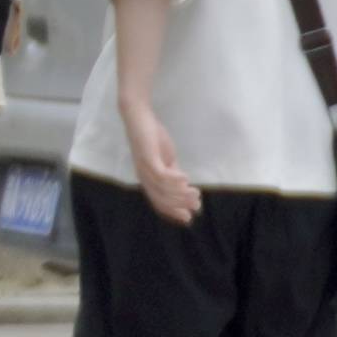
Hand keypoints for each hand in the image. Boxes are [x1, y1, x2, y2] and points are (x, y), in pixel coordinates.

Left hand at [127, 100, 200, 226]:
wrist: (140, 118)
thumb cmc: (153, 139)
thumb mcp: (166, 159)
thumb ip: (173, 173)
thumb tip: (186, 187)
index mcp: (147, 179)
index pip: (158, 202)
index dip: (173, 212)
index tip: (188, 218)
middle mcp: (144, 176)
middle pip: (161, 199)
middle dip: (179, 206)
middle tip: (197, 206)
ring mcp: (145, 168)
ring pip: (162, 189)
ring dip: (181, 194)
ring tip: (196, 194)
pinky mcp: (147, 157)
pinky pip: (160, 174)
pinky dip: (173, 180)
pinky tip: (186, 179)